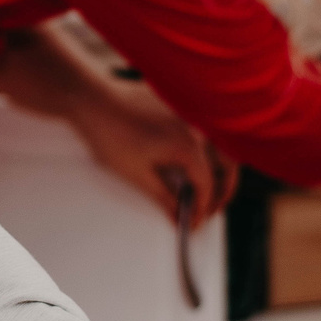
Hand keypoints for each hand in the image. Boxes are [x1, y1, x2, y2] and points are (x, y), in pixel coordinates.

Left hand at [0, 30, 235, 221]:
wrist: (92, 99)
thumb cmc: (110, 133)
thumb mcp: (137, 174)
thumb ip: (164, 197)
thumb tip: (178, 215)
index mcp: (188, 147)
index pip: (208, 185)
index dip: (202, 208)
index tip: (193, 221)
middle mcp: (197, 127)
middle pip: (227, 164)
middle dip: (222, 191)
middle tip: (209, 210)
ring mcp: (191, 113)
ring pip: (222, 145)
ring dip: (220, 169)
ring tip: (206, 188)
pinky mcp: (181, 104)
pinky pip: (207, 130)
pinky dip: (209, 150)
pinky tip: (195, 161)